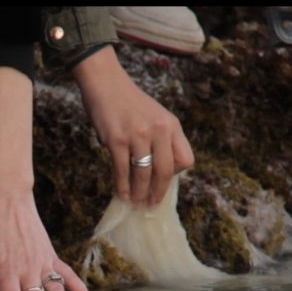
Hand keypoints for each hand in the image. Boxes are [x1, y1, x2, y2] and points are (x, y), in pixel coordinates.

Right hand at [73, 46, 193, 207]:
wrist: (106, 84)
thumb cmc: (129, 103)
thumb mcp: (155, 117)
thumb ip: (161, 139)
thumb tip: (157, 173)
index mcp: (172, 125)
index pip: (185, 159)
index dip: (175, 175)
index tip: (162, 181)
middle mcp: (159, 129)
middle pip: (165, 171)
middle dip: (157, 193)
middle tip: (151, 206)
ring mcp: (138, 134)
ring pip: (143, 174)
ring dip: (139, 193)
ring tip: (135, 204)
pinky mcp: (117, 139)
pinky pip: (122, 170)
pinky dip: (122, 186)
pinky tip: (121, 195)